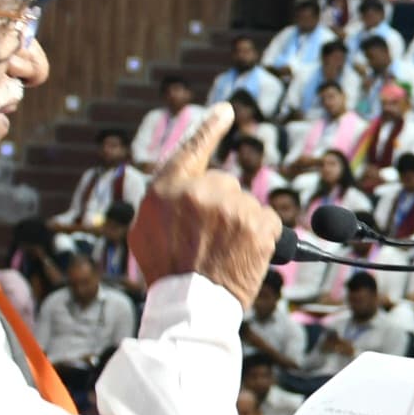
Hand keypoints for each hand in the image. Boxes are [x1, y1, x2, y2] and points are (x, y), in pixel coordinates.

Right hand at [129, 108, 280, 306]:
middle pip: (224, 183)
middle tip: (209, 238)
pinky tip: (247, 255)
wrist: (191, 304)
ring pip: (246, 204)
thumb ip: (163, 201)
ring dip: (241, 224)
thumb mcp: (145, 229)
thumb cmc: (166, 270)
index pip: (192, 148)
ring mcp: (232, 206)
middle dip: (221, 205)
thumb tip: (181, 189)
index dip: (210, 127)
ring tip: (224, 252)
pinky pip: (268, 221)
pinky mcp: (259, 225)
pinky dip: (264, 237)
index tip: (226, 110)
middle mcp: (200, 190)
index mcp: (167, 188)